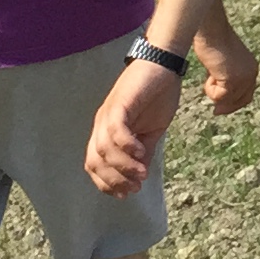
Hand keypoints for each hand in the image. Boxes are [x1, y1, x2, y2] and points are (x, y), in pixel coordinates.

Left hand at [86, 59, 180, 197]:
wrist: (164, 64)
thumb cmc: (158, 94)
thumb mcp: (152, 130)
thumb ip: (143, 152)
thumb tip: (139, 174)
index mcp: (106, 132)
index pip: (95, 165)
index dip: (107, 184)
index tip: (127, 194)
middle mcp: (101, 124)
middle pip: (94, 162)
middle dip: (113, 180)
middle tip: (134, 187)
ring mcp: (108, 114)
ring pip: (104, 150)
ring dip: (123, 167)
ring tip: (142, 173)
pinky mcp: (120, 104)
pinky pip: (116, 131)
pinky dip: (126, 146)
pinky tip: (141, 152)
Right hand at [194, 21, 259, 116]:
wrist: (211, 30)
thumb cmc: (212, 41)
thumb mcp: (223, 64)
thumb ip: (226, 78)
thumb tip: (220, 101)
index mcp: (251, 68)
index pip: (247, 95)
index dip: (234, 104)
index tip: (220, 109)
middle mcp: (252, 74)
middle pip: (241, 101)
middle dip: (226, 105)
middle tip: (216, 111)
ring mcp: (244, 77)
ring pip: (227, 100)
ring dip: (214, 91)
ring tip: (210, 74)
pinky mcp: (234, 79)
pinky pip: (219, 96)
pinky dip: (210, 89)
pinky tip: (210, 73)